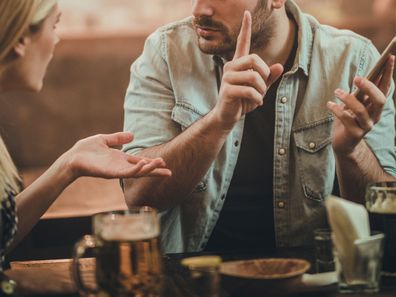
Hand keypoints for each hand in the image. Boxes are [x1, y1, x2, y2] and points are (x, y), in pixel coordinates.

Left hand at [64, 132, 171, 179]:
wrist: (72, 158)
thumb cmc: (85, 150)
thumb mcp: (104, 140)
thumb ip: (118, 138)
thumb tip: (132, 135)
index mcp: (121, 159)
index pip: (140, 162)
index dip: (152, 163)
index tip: (164, 163)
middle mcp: (121, 166)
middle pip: (142, 170)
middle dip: (155, 171)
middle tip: (169, 172)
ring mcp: (117, 170)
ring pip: (137, 172)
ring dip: (149, 169)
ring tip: (161, 164)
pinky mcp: (111, 173)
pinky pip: (127, 172)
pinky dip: (137, 169)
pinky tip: (145, 164)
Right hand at [213, 10, 282, 129]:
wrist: (228, 116)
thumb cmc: (243, 100)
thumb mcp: (259, 89)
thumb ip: (269, 78)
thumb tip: (279, 66)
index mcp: (238, 64)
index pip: (241, 43)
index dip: (245, 28)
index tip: (247, 13)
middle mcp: (231, 67)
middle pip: (255, 59)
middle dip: (265, 74)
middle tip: (264, 87)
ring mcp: (227, 78)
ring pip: (254, 76)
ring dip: (262, 89)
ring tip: (259, 97)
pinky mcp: (227, 90)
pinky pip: (249, 90)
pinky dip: (258, 99)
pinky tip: (256, 103)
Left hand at [327, 55, 394, 155]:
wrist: (343, 144)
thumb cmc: (348, 120)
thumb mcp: (353, 104)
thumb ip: (358, 94)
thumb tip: (361, 77)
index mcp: (377, 106)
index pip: (386, 88)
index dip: (388, 73)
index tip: (389, 57)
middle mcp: (375, 116)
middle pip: (379, 100)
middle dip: (369, 87)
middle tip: (356, 78)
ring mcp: (366, 126)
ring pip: (361, 111)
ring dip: (348, 99)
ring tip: (337, 91)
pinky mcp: (355, 134)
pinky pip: (346, 120)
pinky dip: (337, 110)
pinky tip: (329, 105)